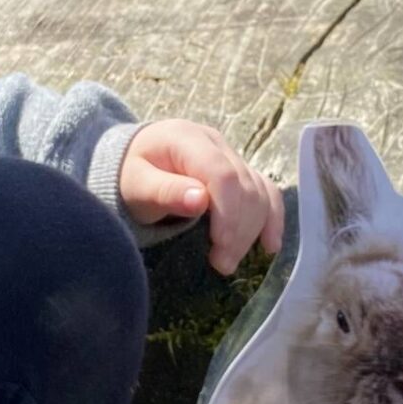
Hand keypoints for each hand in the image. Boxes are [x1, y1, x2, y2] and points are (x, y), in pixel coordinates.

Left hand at [118, 117, 285, 274]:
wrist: (134, 162)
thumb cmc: (130, 175)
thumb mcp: (137, 184)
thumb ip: (165, 191)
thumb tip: (200, 200)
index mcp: (187, 138)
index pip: (222, 174)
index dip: (227, 212)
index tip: (220, 245)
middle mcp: (216, 143)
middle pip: (244, 186)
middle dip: (238, 229)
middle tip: (222, 264)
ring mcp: (231, 156)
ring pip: (258, 192)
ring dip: (252, 230)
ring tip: (229, 262)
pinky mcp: (240, 172)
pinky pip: (266, 192)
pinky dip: (271, 217)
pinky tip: (270, 244)